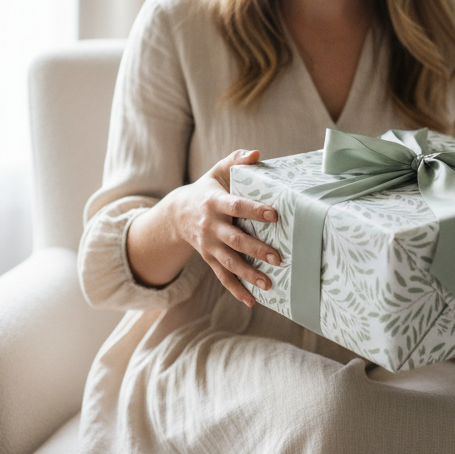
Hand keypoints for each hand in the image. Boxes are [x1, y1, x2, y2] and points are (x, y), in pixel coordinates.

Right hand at [127, 149, 280, 305]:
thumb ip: (235, 161)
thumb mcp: (217, 172)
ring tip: (269, 283)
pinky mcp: (209, 259)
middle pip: (234, 240)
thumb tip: (256, 153)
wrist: (177, 214)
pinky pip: (222, 277)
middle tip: (278, 257)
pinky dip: (235, 290)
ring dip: (248, 274)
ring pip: (229, 263)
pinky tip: (252, 300)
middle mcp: (210, 226)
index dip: (254, 210)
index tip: (274, 215)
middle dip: (256, 249)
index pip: (236, 206)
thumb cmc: (207, 190)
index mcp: (214, 203)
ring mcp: (208, 245)